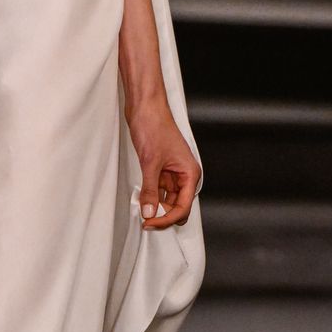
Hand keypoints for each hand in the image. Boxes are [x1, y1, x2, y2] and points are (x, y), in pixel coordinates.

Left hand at [125, 91, 200, 227]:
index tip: (150, 223)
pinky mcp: (161, 169)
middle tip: (145, 222)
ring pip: (167, 200)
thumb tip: (149, 212)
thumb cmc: (154, 127)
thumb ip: (150, 190)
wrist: (145, 108)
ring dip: (156, 207)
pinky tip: (141, 200)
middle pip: (177, 206)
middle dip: (163, 215)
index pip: (183, 207)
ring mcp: (173, 173)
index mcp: (190, 173)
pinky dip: (151, 197)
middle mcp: (184, 175)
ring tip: (141, 212)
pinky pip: (158, 190)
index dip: (167, 218)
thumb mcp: (150, 162)